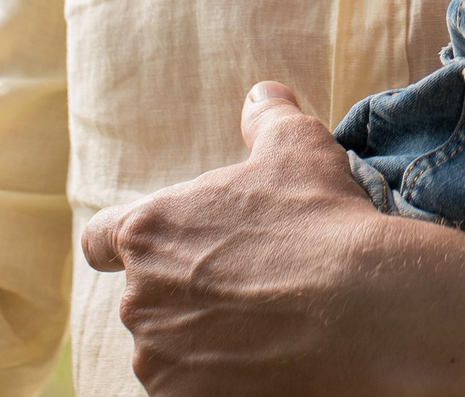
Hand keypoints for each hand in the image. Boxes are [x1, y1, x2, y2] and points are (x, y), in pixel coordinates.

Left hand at [80, 82, 464, 396]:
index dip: (129, 243)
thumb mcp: (296, 145)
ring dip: (198, 338)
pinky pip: (192, 388)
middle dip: (183, 291)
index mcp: (147, 232)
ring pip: (167, 348)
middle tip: (242, 284)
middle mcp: (139, 300)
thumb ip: (266, 116)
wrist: (362, 309)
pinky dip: (217, 376)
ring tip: (259, 324)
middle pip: (146, 297)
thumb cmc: (321, 220)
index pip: (101, 241)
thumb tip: (261, 96)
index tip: (165, 248)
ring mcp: (161, 360)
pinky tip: (263, 358)